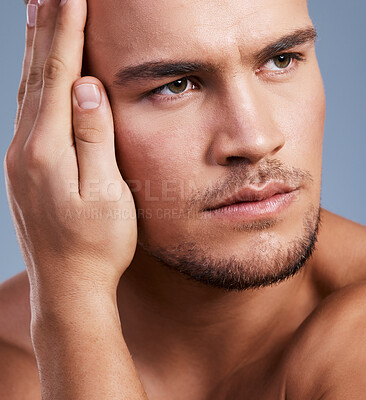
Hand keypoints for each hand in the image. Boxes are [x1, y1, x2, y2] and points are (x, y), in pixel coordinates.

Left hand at [4, 0, 136, 300]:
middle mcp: (25, 150)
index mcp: (47, 151)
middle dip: (44, 30)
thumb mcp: (106, 192)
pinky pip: (28, 115)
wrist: (68, 286)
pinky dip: (34, 84)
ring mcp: (20, 161)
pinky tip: (38, 75)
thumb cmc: (98, 244)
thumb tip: (85, 87)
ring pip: (28, 94)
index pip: (58, 76)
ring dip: (35, 52)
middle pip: (35, 77)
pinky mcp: (25, 171)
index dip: (65, 33)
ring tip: (40, 17)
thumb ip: (94, 137)